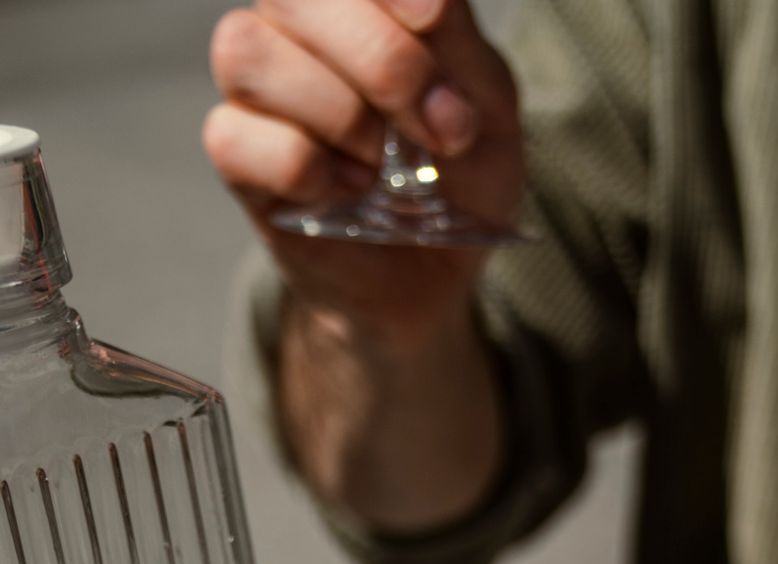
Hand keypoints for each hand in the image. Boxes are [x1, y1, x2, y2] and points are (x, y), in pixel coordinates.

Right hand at [205, 0, 523, 344]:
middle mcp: (294, 22)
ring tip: (386, 166)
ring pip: (248, 52)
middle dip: (380, 58)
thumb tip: (429, 6)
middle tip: (441, 128)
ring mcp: (256, 86)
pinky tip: (351, 191)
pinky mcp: (236, 153)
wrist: (435, 270)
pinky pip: (236, 137)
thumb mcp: (489, 107)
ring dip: (340, 115)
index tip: (434, 22)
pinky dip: (306, 168)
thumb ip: (460, 44)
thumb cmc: (458, 174)